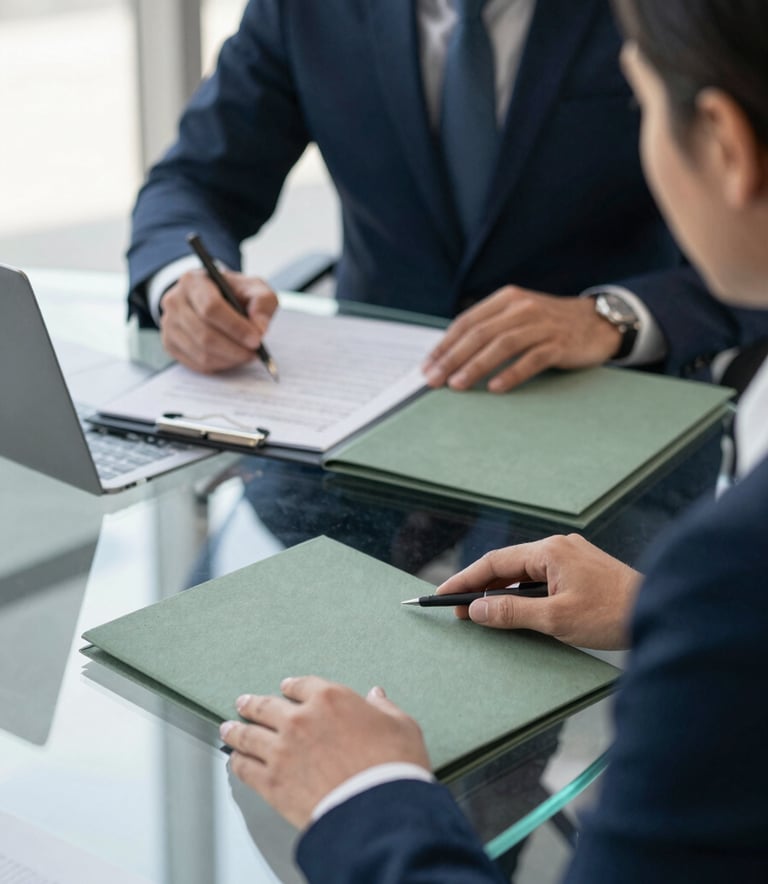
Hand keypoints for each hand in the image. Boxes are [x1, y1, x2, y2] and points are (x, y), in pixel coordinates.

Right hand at [159, 269, 277, 372]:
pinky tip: (231, 358)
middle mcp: (174, 301)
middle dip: (234, 348)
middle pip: (204, 333)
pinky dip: (218, 365)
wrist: (210, 298)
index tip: (256, 340)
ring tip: (246, 355)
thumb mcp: (253, 288)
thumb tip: (259, 329)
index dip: (235, 327)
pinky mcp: (170, 343)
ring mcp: (168, 324)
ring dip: (228, 359)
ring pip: (200, 352)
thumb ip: (262, 303)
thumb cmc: (233, 293)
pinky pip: (196, 363)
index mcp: (193, 281)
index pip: (211, 307)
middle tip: (255, 353)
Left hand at [220, 676, 430, 829]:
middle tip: (243, 703)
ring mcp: (282, 750)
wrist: (377, 810)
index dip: (292, 686)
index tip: (286, 688)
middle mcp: (300, 719)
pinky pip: (245, 768)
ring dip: (236, 730)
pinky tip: (234, 760)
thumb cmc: (393, 768)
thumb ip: (384, 708)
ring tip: (228, 728)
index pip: (302, 685)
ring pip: (249, 735)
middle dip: (252, 704)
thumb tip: (376, 696)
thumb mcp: (401, 726)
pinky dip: (237, 762)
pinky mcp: (272, 782)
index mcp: (331, 699)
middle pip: (267, 706)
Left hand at [422, 286, 621, 391]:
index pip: (468, 322)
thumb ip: (490, 328)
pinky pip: (532, 359)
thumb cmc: (550, 324)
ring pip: (502, 345)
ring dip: (476, 366)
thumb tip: (451, 355)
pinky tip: (496, 387)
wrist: (598, 322)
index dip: (445, 344)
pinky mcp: (560, 343)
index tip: (427, 365)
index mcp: (507, 299)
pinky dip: (512, 373)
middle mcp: (522, 308)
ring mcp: (542, 325)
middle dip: (452, 358)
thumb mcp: (518, 316)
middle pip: (480, 334)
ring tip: (457, 384)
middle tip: (434, 379)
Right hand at [436, 534, 640, 649]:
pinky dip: (524, 593)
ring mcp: (572, 557)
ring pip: (525, 573)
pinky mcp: (582, 570)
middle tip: (460, 612)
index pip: (495, 562)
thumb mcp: (555, 618)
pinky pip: (542, 578)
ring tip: (484, 615)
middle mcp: (559, 547)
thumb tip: (476, 610)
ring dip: (503, 592)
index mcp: (550, 551)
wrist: (663, 612)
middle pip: (508, 565)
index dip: (465, 580)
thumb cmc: (612, 614)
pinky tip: (519, 610)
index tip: (443, 596)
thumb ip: (511, 613)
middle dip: (481, 588)